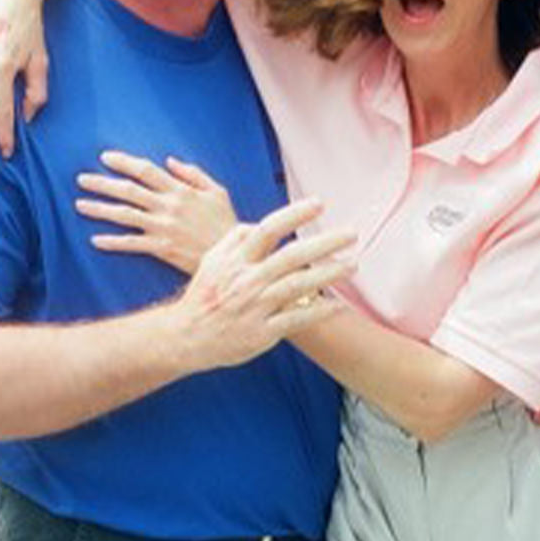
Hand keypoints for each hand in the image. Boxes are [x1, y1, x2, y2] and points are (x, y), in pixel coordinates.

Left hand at [75, 151, 238, 273]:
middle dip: (103, 183)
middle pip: (129, 190)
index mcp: (180, 190)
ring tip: (79, 205)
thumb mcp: (217, 191)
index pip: (146, 170)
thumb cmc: (225, 223)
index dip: (124, 162)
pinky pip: (132, 244)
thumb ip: (193, 174)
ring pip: (125, 215)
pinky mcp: (162, 249)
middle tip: (81, 179)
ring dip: (100, 209)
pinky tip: (95, 239)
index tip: (105, 157)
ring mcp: (163, 227)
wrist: (233, 255)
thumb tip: (170, 161)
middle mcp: (168, 206)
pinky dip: (113, 242)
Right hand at [168, 198, 355, 371]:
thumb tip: (258, 225)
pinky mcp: (262, 333)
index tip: (319, 204)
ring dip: (328, 274)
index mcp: (235, 259)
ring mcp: (256, 307)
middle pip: (292, 256)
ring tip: (352, 265)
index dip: (294, 214)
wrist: (187, 336)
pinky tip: (339, 304)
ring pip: (298, 286)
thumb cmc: (204, 295)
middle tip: (351, 233)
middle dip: (324, 243)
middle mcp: (247, 280)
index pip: (268, 229)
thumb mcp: (211, 260)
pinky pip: (297, 319)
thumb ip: (234, 239)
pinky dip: (319, 311)